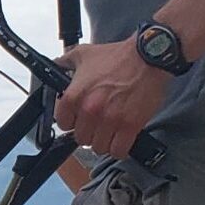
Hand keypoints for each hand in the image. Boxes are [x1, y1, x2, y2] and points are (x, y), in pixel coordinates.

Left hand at [54, 40, 170, 158]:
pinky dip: (119, 148)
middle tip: (98, 124)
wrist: (149, 57)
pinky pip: (118, 150)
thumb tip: (54, 64)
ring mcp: (110, 120)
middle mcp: (90, 111)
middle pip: (81, 138)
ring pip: (98, 147)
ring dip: (104, 141)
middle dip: (89, 132)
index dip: (72, 121)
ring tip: (110, 131)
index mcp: (75, 96)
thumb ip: (65, 62)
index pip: (63, 124)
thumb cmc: (119, 57)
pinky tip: (121, 140)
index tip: (79, 119)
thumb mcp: (84, 54)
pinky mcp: (130, 126)